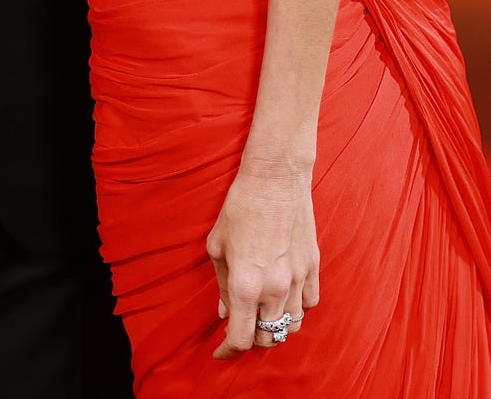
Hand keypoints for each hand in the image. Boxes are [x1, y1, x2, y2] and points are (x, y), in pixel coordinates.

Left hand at [207, 160, 318, 359]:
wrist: (275, 179)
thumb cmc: (240, 208)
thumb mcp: (217, 246)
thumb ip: (222, 285)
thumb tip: (224, 313)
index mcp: (245, 285)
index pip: (240, 338)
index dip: (228, 352)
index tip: (220, 352)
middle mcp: (274, 289)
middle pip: (267, 338)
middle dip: (251, 339)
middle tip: (240, 328)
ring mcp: (298, 280)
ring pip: (291, 327)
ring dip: (275, 328)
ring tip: (263, 316)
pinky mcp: (314, 267)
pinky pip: (309, 305)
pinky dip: (297, 311)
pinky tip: (285, 299)